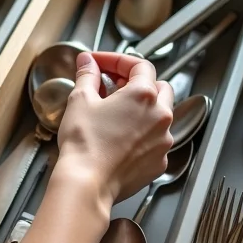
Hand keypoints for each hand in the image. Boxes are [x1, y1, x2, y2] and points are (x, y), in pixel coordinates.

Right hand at [56, 51, 173, 205]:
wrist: (87, 182)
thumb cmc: (85, 144)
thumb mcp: (80, 100)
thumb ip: (87, 75)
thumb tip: (87, 63)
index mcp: (143, 95)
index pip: (138, 65)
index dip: (116, 60)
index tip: (99, 63)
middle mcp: (160, 116)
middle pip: (157, 86)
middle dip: (135, 82)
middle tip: (110, 85)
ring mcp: (163, 140)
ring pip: (159, 114)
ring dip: (141, 108)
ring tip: (114, 113)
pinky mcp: (158, 161)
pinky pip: (155, 139)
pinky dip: (141, 133)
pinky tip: (119, 138)